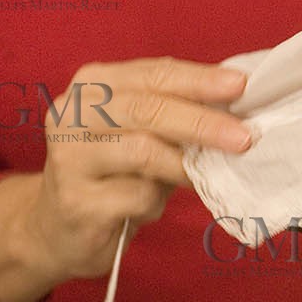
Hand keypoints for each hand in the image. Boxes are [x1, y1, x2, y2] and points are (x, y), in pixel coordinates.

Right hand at [0, 57, 251, 301]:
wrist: (57, 228)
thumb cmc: (113, 172)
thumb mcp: (139, 133)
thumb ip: (174, 113)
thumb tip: (237, 106)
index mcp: (93, 85)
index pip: (153, 73)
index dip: (199, 79)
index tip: (241, 85)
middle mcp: (73, 113)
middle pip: (147, 109)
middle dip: (201, 122)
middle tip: (244, 137)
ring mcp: (69, 158)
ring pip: (143, 151)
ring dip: (185, 166)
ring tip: (206, 176)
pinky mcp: (76, 202)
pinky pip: (136, 196)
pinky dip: (157, 202)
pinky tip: (152, 207)